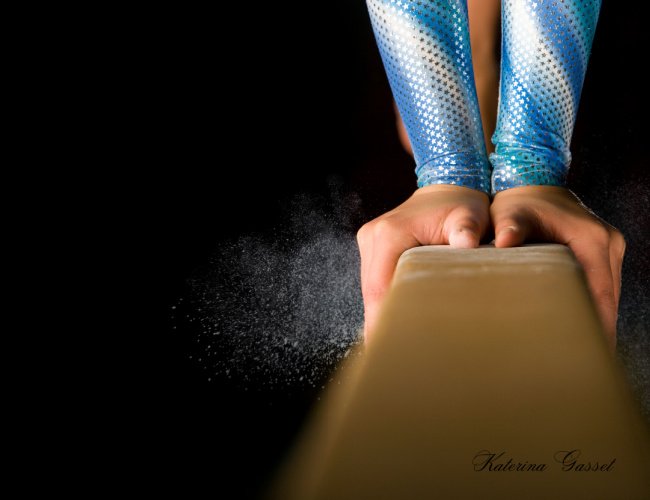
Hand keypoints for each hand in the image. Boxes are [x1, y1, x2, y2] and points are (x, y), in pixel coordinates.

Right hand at [357, 185, 489, 338]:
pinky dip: (384, 302)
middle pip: (371, 292)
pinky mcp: (373, 247)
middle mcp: (372, 237)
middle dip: (380, 324)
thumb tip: (467, 246)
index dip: (382, 320)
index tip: (389, 347)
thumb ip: (467, 230)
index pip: (380, 287)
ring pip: (371, 289)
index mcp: (389, 234)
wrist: (449, 185)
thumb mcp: (469, 216)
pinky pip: (375, 282)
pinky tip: (394, 324)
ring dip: (381, 314)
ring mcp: (369, 241)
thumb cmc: (463, 205)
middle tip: (392, 357)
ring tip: (394, 346)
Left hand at [490, 186, 624, 348]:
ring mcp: (607, 248)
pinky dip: (591, 307)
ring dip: (596, 320)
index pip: (601, 293)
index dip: (596, 325)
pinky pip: (600, 287)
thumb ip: (509, 228)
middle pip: (609, 298)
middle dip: (598, 330)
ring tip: (578, 353)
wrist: (529, 182)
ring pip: (607, 295)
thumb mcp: (511, 214)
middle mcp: (608, 243)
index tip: (588, 354)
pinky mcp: (599, 253)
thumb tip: (503, 242)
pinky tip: (576, 328)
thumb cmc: (516, 202)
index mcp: (592, 240)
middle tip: (580, 363)